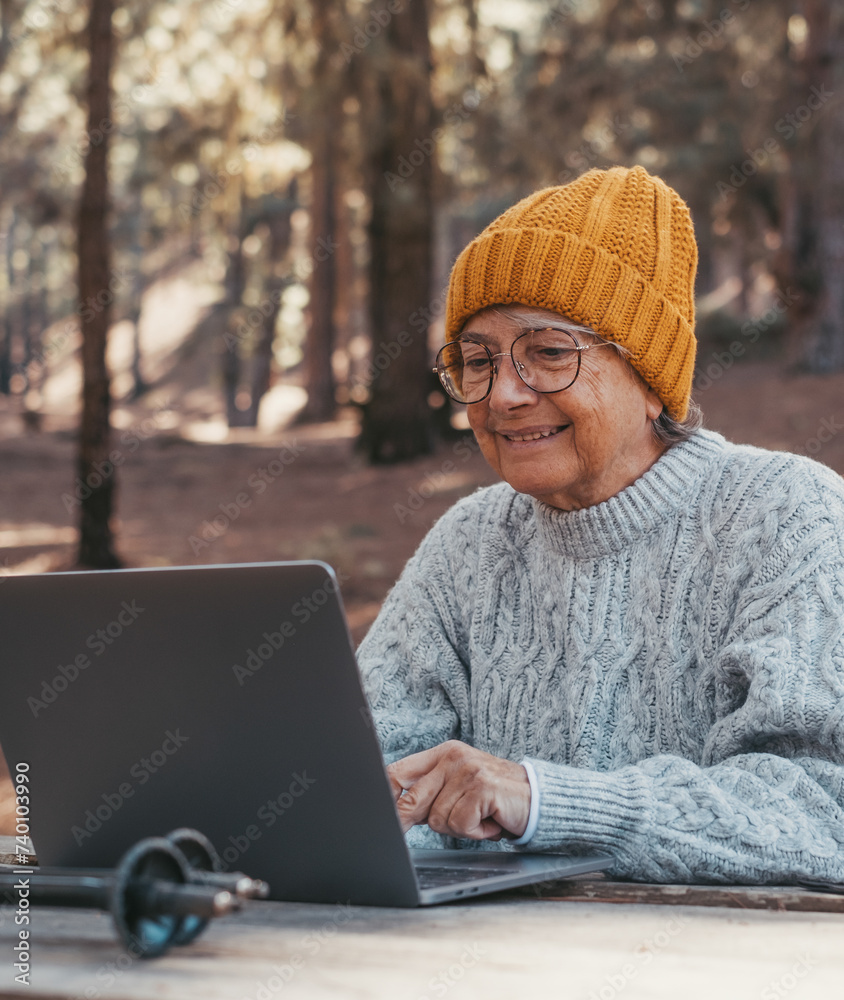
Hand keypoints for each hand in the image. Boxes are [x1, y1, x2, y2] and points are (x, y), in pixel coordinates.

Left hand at [386, 740, 530, 840]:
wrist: (537, 798)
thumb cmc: (492, 798)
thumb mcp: (457, 789)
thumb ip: (428, 795)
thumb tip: (395, 812)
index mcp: (442, 754)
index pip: (398, 772)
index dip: (384, 797)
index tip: (377, 815)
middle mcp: (453, 757)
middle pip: (412, 800)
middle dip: (417, 821)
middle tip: (445, 824)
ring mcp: (468, 770)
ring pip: (437, 819)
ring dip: (459, 828)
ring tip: (478, 818)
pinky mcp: (482, 788)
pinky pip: (460, 824)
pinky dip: (475, 832)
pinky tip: (489, 822)